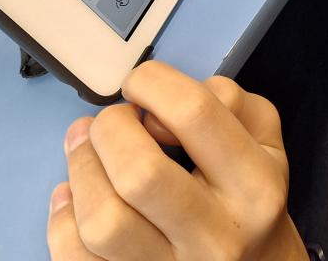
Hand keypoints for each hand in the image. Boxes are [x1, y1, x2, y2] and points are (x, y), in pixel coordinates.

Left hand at [47, 61, 306, 260]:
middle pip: (139, 173)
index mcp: (254, 186)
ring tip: (85, 151)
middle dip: (109, 129)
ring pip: (102, 222)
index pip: (194, 114)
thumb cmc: (250, 196)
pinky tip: (74, 196)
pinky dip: (62, 218)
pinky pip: (76, 258)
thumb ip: (226, 102)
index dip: (152, 84)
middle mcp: (215, 236)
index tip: (139, 86)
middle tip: (111, 123)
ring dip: (81, 171)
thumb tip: (154, 107)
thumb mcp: (265, 140)